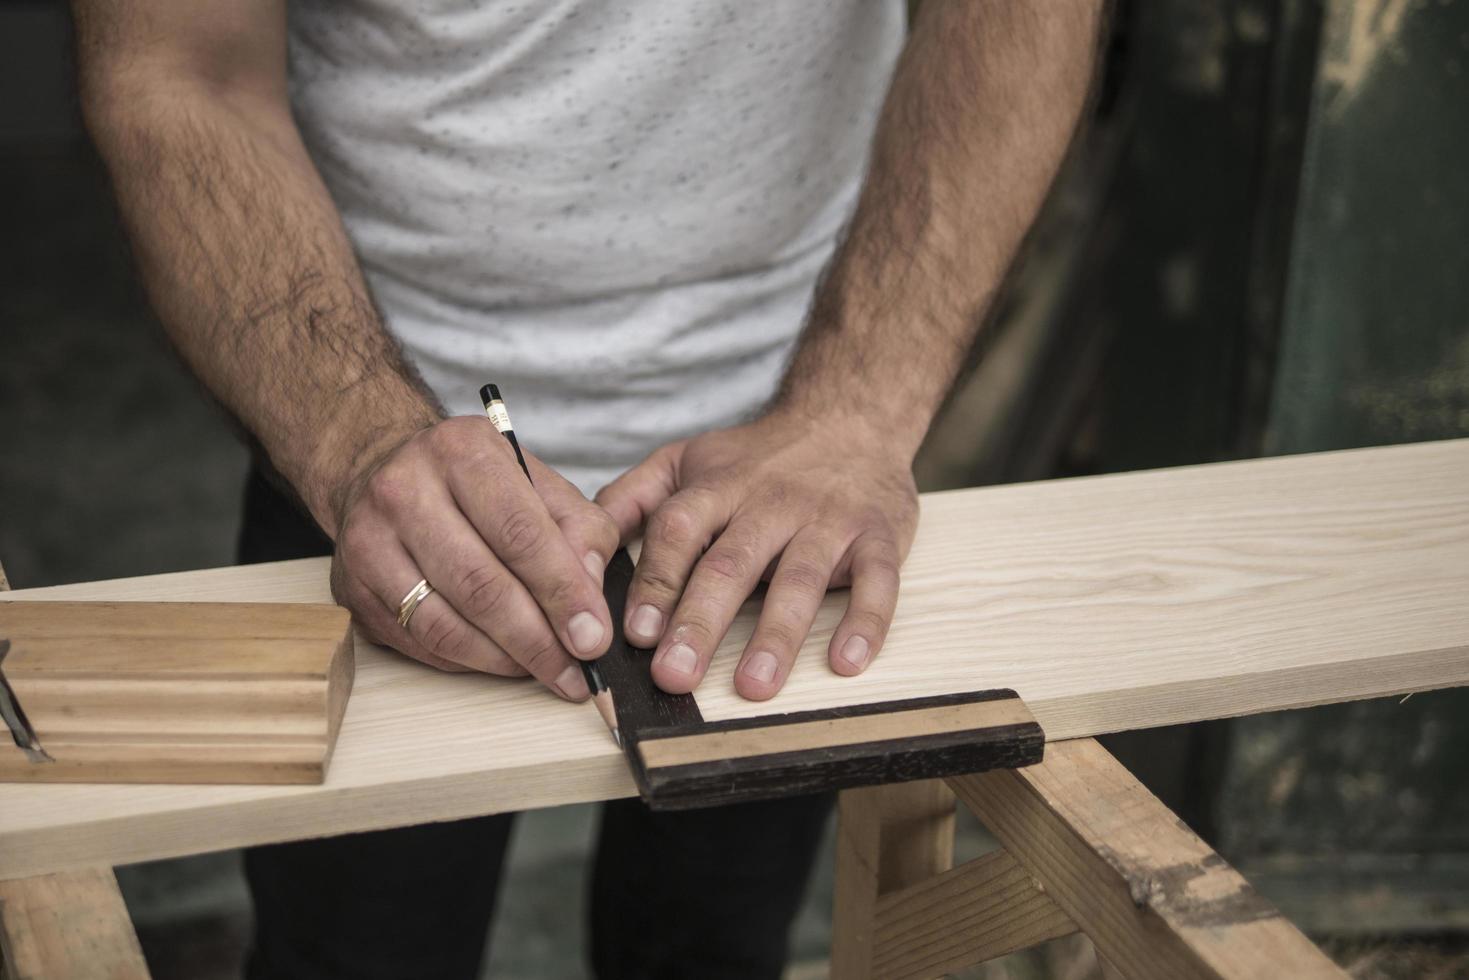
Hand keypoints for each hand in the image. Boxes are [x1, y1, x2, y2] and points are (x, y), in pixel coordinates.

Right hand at [328, 416, 619, 699]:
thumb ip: (580, 530)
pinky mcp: (351, 588)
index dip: (562, 592)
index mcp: (462, 452)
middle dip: (537, 640)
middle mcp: (405, 490)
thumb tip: (591, 597)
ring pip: (444, 624)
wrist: (382, 469)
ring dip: (503, 660)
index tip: (593, 637)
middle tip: (576, 672)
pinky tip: (500, 660)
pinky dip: (467, 662)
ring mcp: (369, 541)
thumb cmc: (475, 483)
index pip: (520, 533)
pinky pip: (418, 642)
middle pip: (480, 585)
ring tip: (545, 670)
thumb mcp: (538, 482)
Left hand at [595, 411, 918, 699]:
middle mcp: (772, 502)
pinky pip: (879, 582)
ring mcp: (829, 520)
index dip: (657, 581)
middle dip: (702, 621)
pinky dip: (865, 623)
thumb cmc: (756, 458)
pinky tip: (846, 663)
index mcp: (719, 487)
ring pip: (802, 577)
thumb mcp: (685, 461)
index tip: (637, 633)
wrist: (849, 417)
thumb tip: (577, 552)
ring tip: (755, 686)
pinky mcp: (880, 537)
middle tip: (676, 675)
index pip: (680, 530)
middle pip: (732, 563)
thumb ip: (631, 502)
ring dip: (777, 635)